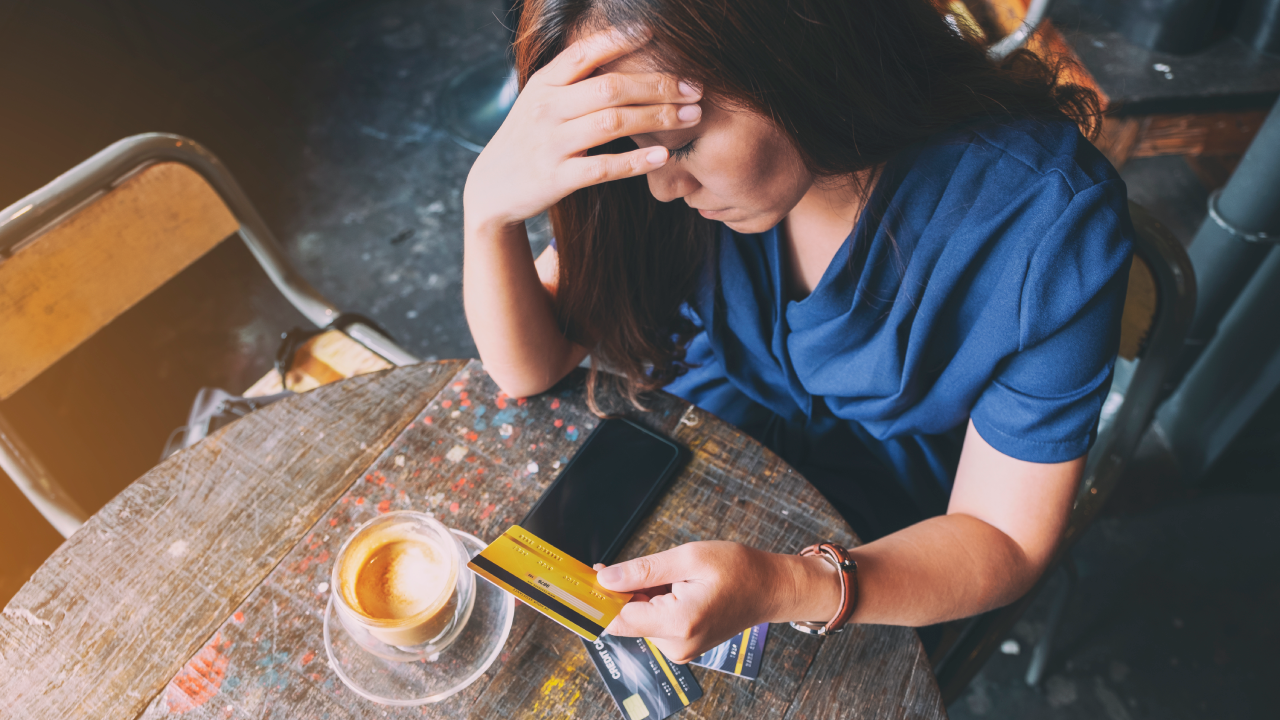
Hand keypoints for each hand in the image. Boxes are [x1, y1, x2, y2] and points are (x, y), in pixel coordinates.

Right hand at [462, 28, 702, 231]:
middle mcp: (546, 108)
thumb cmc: (529, 139)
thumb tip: (624, 50)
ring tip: (691, 117)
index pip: (585, 52)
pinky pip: (604, 167)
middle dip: (658, 85)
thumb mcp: (542, 101)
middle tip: (695, 88)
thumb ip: (575, 81)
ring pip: (612, 123)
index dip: (621, 39)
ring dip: (657, 118)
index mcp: (544, 83)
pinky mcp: (557, 178)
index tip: (657, 33)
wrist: (492, 188)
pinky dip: (636, 160)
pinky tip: (663, 155)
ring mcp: (550, 143)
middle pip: (610, 87)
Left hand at [594, 541, 839, 662]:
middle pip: (627, 619)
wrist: (771, 588)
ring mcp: (680, 649)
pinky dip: (653, 604)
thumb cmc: (738, 569)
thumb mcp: (688, 558)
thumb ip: (644, 571)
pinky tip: (671, 587)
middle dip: (622, 592)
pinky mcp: (682, 645)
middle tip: (626, 567)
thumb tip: (606, 579)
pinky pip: (654, 623)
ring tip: (670, 576)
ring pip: (639, 620)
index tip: (579, 583)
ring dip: (640, 596)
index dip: (598, 599)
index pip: (619, 618)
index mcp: (678, 623)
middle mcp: (677, 645)